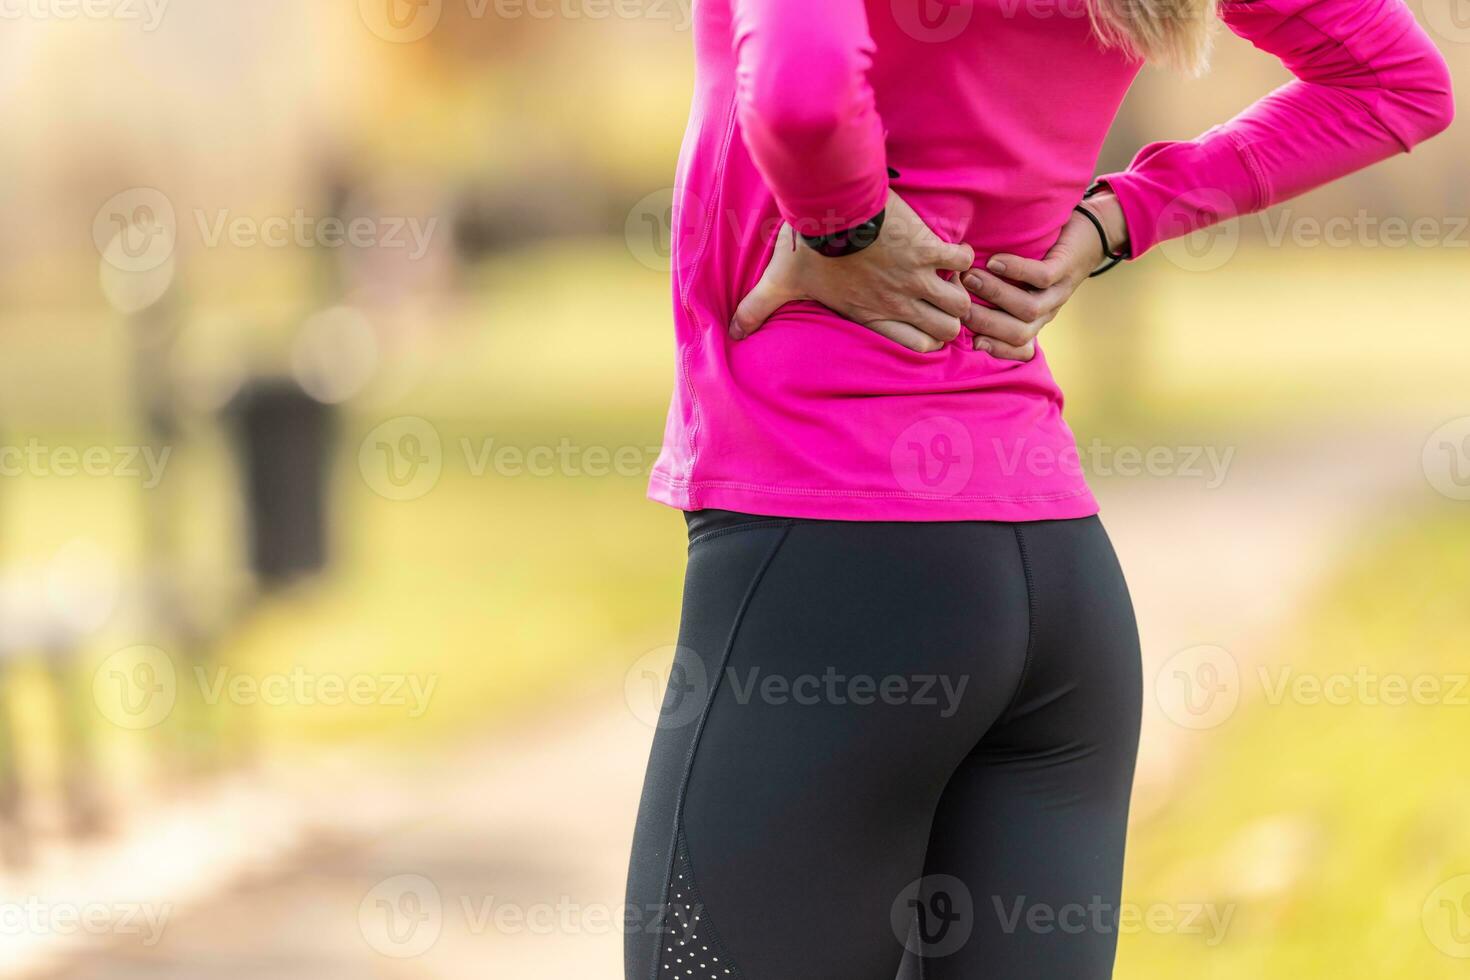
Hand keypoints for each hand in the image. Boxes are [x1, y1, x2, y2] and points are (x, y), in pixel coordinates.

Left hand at [731, 190, 975, 352]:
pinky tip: (948, 249)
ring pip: (959, 302)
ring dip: (958, 290)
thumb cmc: (806, 247)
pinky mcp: (927, 249)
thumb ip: (757, 307)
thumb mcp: (780, 282)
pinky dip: (961, 256)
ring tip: (947, 278)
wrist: (828, 209)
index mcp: (871, 314)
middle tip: (940, 301)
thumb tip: (732, 332)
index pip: (915, 347)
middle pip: (945, 330)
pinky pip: (962, 262)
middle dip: (947, 319)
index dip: (925, 341)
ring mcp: (916, 277)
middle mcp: (898, 302)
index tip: (922, 323)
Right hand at [961, 190, 1128, 361]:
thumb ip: (1000, 294)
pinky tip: (995, 261)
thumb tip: (957, 297)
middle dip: (985, 322)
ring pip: (1028, 308)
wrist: (1091, 235)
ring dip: (995, 294)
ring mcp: (1059, 291)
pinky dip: (1016, 270)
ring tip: (971, 278)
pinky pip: (1041, 277)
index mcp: (1035, 320)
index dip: (994, 348)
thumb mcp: (1025, 284)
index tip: (966, 338)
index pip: (1017, 347)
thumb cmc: (1047, 257)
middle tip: (958, 305)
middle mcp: (1047, 311)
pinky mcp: (1066, 268)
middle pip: (1018, 332)